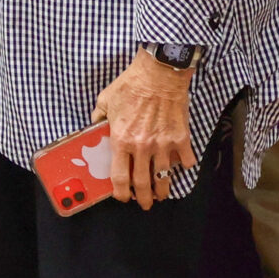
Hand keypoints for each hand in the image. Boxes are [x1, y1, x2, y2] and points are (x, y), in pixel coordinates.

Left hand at [92, 51, 196, 209]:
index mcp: (122, 140)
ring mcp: (164, 144)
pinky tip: (180, 167)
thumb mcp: (105, 100)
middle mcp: (143, 147)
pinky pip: (185, 160)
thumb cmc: (131, 85)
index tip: (121, 196)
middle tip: (143, 203)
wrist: (158, 74)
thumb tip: (93, 128)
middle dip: (143, 199)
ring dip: (162, 190)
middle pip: (143, 183)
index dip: (120, 192)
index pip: (120, 177)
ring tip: (160, 195)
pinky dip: (184, 166)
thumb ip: (98, 118)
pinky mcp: (180, 138)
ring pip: (164, 177)